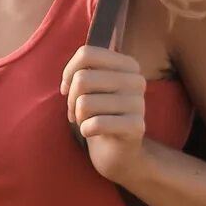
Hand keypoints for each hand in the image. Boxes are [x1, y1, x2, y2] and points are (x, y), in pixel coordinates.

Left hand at [63, 41, 150, 184]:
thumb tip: (69, 80)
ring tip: (87, 121)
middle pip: (82, 79)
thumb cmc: (100, 113)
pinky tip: (93, 133)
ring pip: (85, 103)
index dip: (68, 72)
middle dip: (71, 99)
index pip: (87, 54)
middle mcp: (137, 80)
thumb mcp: (91, 87)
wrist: (118, 151)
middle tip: (76, 111)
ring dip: (78, 116)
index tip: (67, 87)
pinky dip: (85, 130)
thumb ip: (82, 71)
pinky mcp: (136, 126)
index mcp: (128, 64)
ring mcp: (139, 103)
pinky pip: (95, 124)